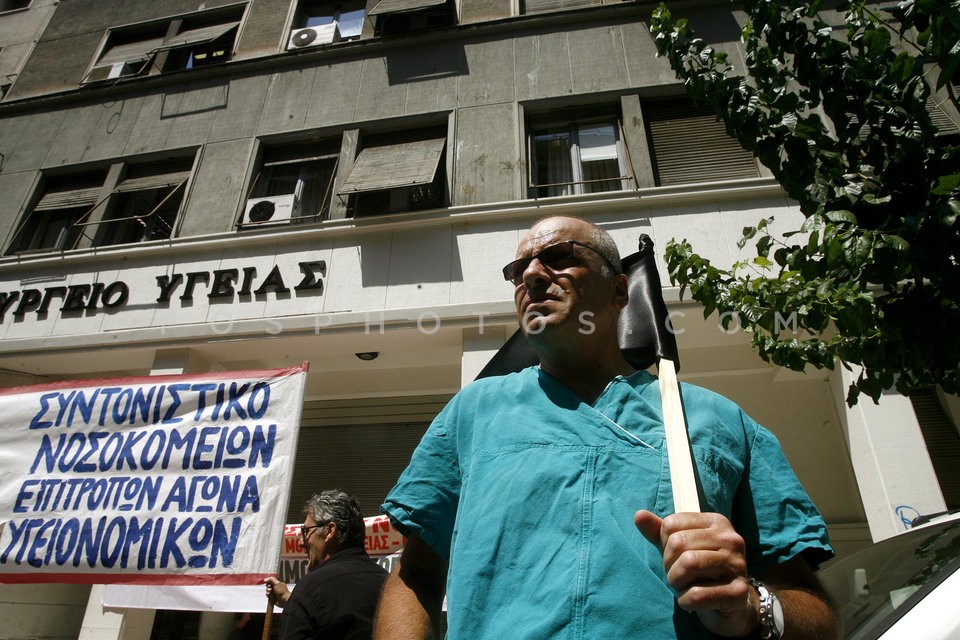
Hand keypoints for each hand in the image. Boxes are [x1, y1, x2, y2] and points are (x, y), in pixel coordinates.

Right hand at [264, 576, 291, 607]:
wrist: (283, 600)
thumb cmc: (282, 591)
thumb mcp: (277, 583)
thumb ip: (271, 579)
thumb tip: (266, 579)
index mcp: (278, 582)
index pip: (272, 579)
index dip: (269, 580)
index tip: (268, 581)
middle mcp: (276, 586)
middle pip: (268, 584)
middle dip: (268, 586)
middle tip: (271, 587)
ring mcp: (274, 591)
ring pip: (267, 589)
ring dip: (268, 591)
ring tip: (271, 592)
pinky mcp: (272, 596)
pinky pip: (267, 594)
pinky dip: (268, 595)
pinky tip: (271, 595)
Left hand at [634, 510, 757, 637]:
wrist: (730, 605)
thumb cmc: (698, 571)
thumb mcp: (676, 549)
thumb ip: (657, 531)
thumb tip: (639, 515)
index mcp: (717, 522)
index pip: (671, 524)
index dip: (664, 544)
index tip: (676, 557)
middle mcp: (731, 539)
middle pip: (678, 543)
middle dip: (669, 565)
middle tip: (678, 576)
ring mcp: (738, 565)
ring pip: (688, 565)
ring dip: (676, 582)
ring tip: (684, 586)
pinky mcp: (738, 592)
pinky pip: (697, 594)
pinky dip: (685, 601)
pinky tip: (692, 601)